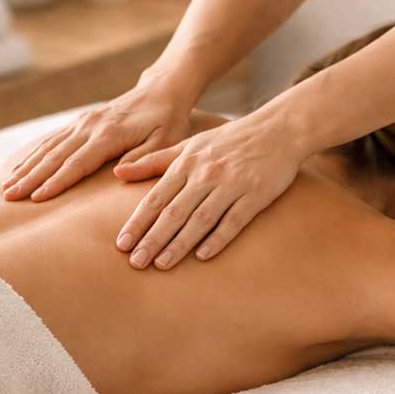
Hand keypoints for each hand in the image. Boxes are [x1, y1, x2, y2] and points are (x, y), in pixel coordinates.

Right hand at [2, 76, 193, 201]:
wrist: (161, 91)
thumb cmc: (167, 122)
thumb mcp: (166, 141)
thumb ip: (144, 158)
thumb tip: (117, 173)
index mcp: (110, 134)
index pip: (77, 163)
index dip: (56, 182)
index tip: (37, 198)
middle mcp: (90, 126)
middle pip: (54, 156)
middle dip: (30, 178)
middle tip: (9, 197)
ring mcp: (82, 123)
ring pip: (48, 148)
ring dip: (26, 168)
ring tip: (6, 188)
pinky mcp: (80, 122)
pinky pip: (51, 140)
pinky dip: (32, 155)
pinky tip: (18, 169)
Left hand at [113, 109, 301, 268]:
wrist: (277, 129)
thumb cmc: (228, 141)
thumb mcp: (188, 145)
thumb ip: (153, 161)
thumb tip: (117, 172)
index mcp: (186, 163)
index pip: (156, 198)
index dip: (138, 222)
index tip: (122, 244)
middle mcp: (205, 174)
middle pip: (174, 212)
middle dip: (153, 238)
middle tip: (136, 262)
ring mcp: (231, 184)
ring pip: (200, 219)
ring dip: (179, 243)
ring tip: (162, 264)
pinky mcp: (255, 194)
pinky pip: (233, 220)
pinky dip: (218, 238)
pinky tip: (202, 256)